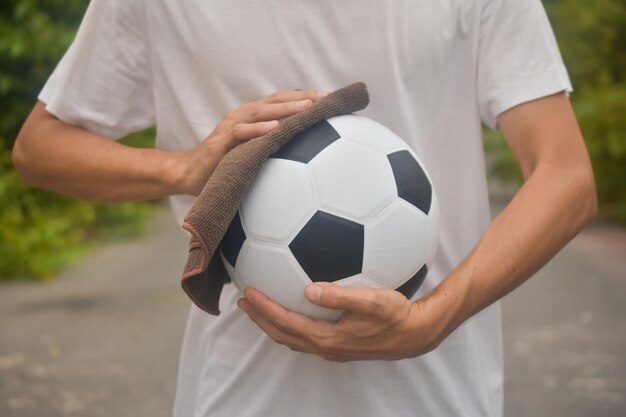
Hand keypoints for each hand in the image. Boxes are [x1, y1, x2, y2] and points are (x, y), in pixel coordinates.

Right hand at [174, 89, 327, 195]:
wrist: (189, 173)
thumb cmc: (224, 164)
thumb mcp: (254, 153)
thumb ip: (273, 146)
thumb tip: (304, 153)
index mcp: (253, 117)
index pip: (283, 101)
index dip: (305, 97)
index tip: (331, 98)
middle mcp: (244, 115)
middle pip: (276, 100)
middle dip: (302, 97)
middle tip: (326, 98)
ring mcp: (232, 126)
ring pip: (261, 111)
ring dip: (285, 108)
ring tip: (306, 107)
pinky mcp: (221, 141)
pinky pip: (241, 132)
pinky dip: (257, 129)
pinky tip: (274, 128)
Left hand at [237, 282, 449, 361]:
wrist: (416, 334)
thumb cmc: (396, 315)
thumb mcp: (371, 301)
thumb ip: (339, 296)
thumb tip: (309, 289)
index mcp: (327, 338)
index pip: (286, 322)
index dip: (264, 308)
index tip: (248, 293)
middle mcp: (326, 347)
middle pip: (282, 334)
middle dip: (260, 318)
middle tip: (243, 301)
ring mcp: (332, 349)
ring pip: (292, 338)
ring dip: (273, 322)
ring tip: (259, 307)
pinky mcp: (340, 345)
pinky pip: (305, 336)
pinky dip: (290, 324)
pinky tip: (295, 308)